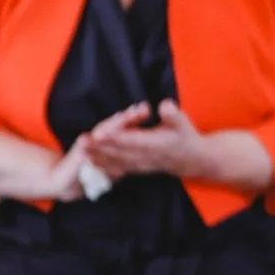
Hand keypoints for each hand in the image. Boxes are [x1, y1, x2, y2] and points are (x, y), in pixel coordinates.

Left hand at [81, 99, 221, 183]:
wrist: (192, 160)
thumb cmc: (186, 137)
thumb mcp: (184, 122)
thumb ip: (173, 114)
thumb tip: (164, 105)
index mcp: (156, 143)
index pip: (132, 140)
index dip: (115, 137)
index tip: (99, 133)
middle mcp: (146, 156)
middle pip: (119, 152)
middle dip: (99, 148)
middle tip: (82, 142)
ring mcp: (141, 164)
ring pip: (116, 162)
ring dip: (98, 157)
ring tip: (82, 152)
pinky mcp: (137, 168)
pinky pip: (119, 169)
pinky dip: (104, 166)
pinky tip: (91, 163)